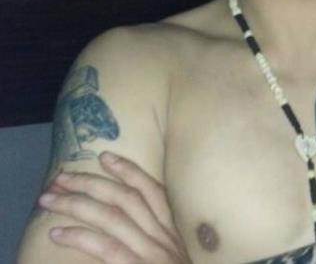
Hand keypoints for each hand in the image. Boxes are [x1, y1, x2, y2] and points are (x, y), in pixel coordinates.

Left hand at [38, 152, 191, 263]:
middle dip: (92, 182)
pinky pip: (106, 247)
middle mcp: (163, 238)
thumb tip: (124, 223)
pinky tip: (57, 233)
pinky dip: (79, 237)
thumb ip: (152, 240)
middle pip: (127, 198)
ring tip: (49, 199)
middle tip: (62, 177)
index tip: (105, 157)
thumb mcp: (170, 258)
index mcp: (171, 232)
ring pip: (113, 217)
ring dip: (77, 203)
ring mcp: (151, 254)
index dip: (129, 171)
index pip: (153, 191)